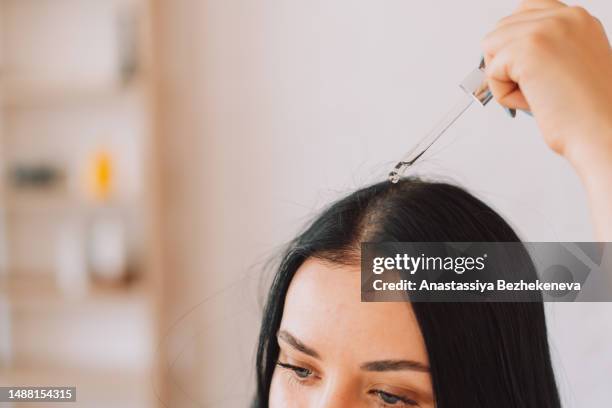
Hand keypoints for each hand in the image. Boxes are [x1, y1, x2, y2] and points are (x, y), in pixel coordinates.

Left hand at [482, 0, 611, 169]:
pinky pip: (491, 71)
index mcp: (577, 20)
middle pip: (501, 29)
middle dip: (506, 63)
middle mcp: (565, 18)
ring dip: (504, 78)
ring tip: (536, 94)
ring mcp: (546, 29)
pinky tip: (534, 101)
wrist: (601, 131)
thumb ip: (545, 49)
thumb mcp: (569, 65)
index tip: (523, 68)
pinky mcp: (528, 49)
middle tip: (535, 88)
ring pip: (491, 47)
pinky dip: (504, 94)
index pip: (525, 11)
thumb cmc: (586, 111)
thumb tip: (506, 54)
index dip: (514, 43)